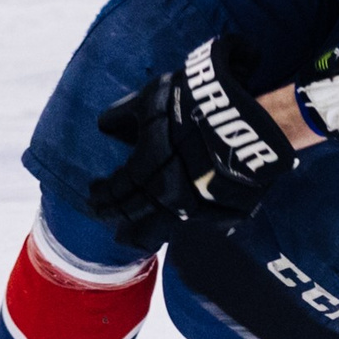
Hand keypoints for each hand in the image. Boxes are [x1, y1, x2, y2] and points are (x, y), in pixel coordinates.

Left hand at [88, 37, 299, 245]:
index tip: (92, 196)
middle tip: (105, 218)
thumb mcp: (152, 98)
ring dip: (147, 233)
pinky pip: (203, 225)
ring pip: (166, 228)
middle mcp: (168, 195)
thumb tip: (105, 126)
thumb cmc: (193, 102)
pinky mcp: (228, 210)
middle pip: (137, 214)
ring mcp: (199, 207)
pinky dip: (188, 226)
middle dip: (118, 216)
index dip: (102, 195)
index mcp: (146, 170)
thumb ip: (124, 114)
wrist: (245, 116)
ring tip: (134, 240)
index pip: (117, 190)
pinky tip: (182, 226)